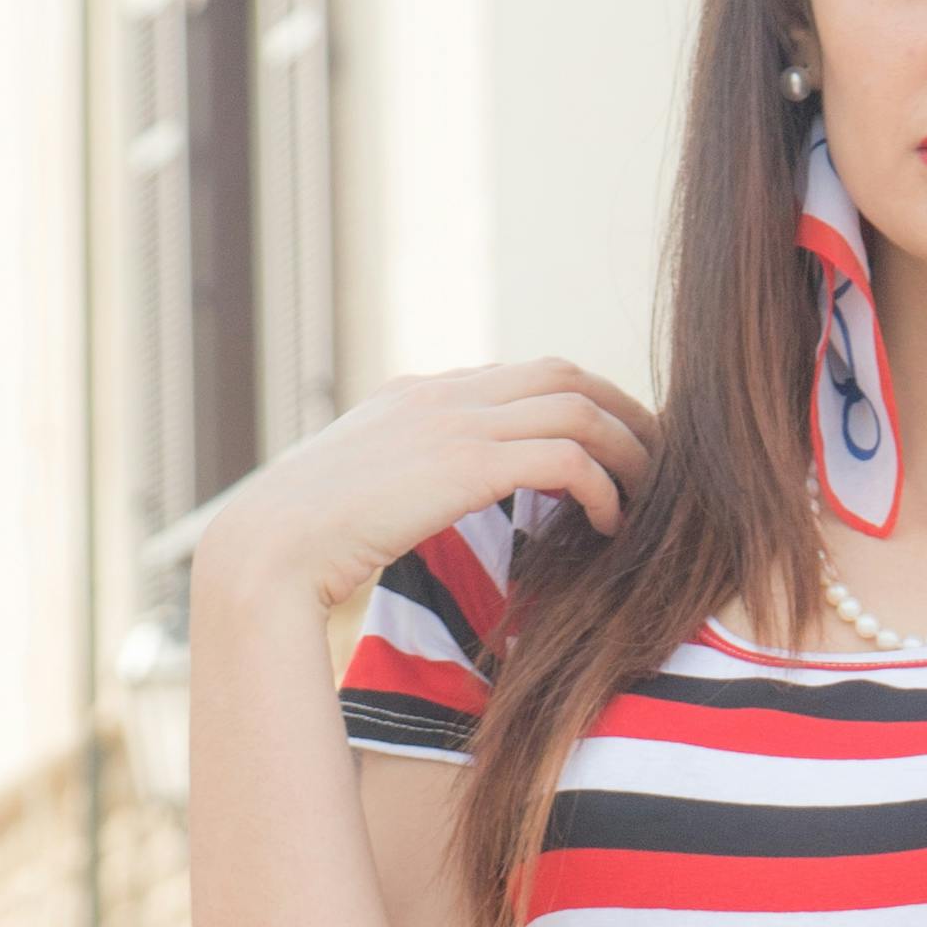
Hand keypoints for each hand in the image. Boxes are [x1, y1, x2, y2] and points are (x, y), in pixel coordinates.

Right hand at [193, 360, 657, 626]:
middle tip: (663, 467)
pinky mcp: (464, 462)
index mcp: (418, 396)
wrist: (264, 550)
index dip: (585, 408)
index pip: (525, 377)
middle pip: (566, 375)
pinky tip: (610, 524)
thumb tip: (428, 520)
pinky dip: (602, 485)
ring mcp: (452, 421)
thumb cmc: (304, 549)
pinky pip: (565, 456)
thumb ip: (406, 490)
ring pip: (578, 407)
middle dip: (627, 416)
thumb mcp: (361, 503)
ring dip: (629, 451)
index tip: (618, 454)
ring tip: (652, 500)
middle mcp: (441, 394)